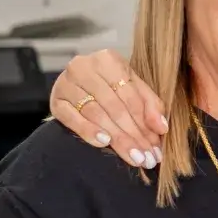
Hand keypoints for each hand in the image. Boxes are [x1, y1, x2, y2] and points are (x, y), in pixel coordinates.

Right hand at [49, 48, 169, 168]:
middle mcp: (84, 67)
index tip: (157, 146)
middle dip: (134, 135)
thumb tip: (161, 127)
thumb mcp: (134, 88)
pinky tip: (104, 143)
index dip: (146, 122)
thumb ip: (151, 105)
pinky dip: (88, 131)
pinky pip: (72, 118)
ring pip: (96, 114)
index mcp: (108, 59)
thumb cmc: (111, 86)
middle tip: (147, 158)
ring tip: (133, 157)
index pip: (131, 95)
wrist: (77, 84)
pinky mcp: (55, 101)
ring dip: (117, 139)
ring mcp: (66, 83)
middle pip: (115, 107)